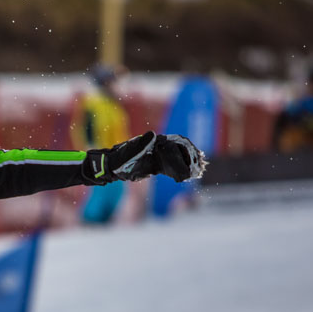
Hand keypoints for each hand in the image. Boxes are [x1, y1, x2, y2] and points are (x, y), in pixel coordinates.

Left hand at [90, 131, 206, 183]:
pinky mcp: (154, 166)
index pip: (175, 143)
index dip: (187, 149)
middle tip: (201, 165)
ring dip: (188, 164)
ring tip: (199, 171)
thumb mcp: (129, 150)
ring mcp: (157, 156)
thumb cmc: (119, 158)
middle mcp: (158, 147)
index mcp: (154, 142)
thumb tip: (152, 134)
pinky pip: (170, 168)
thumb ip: (141, 143)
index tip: (195, 156)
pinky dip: (179, 172)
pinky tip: (186, 177)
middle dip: (191, 156)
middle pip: (179, 150)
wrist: (110, 167)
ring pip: (177, 159)